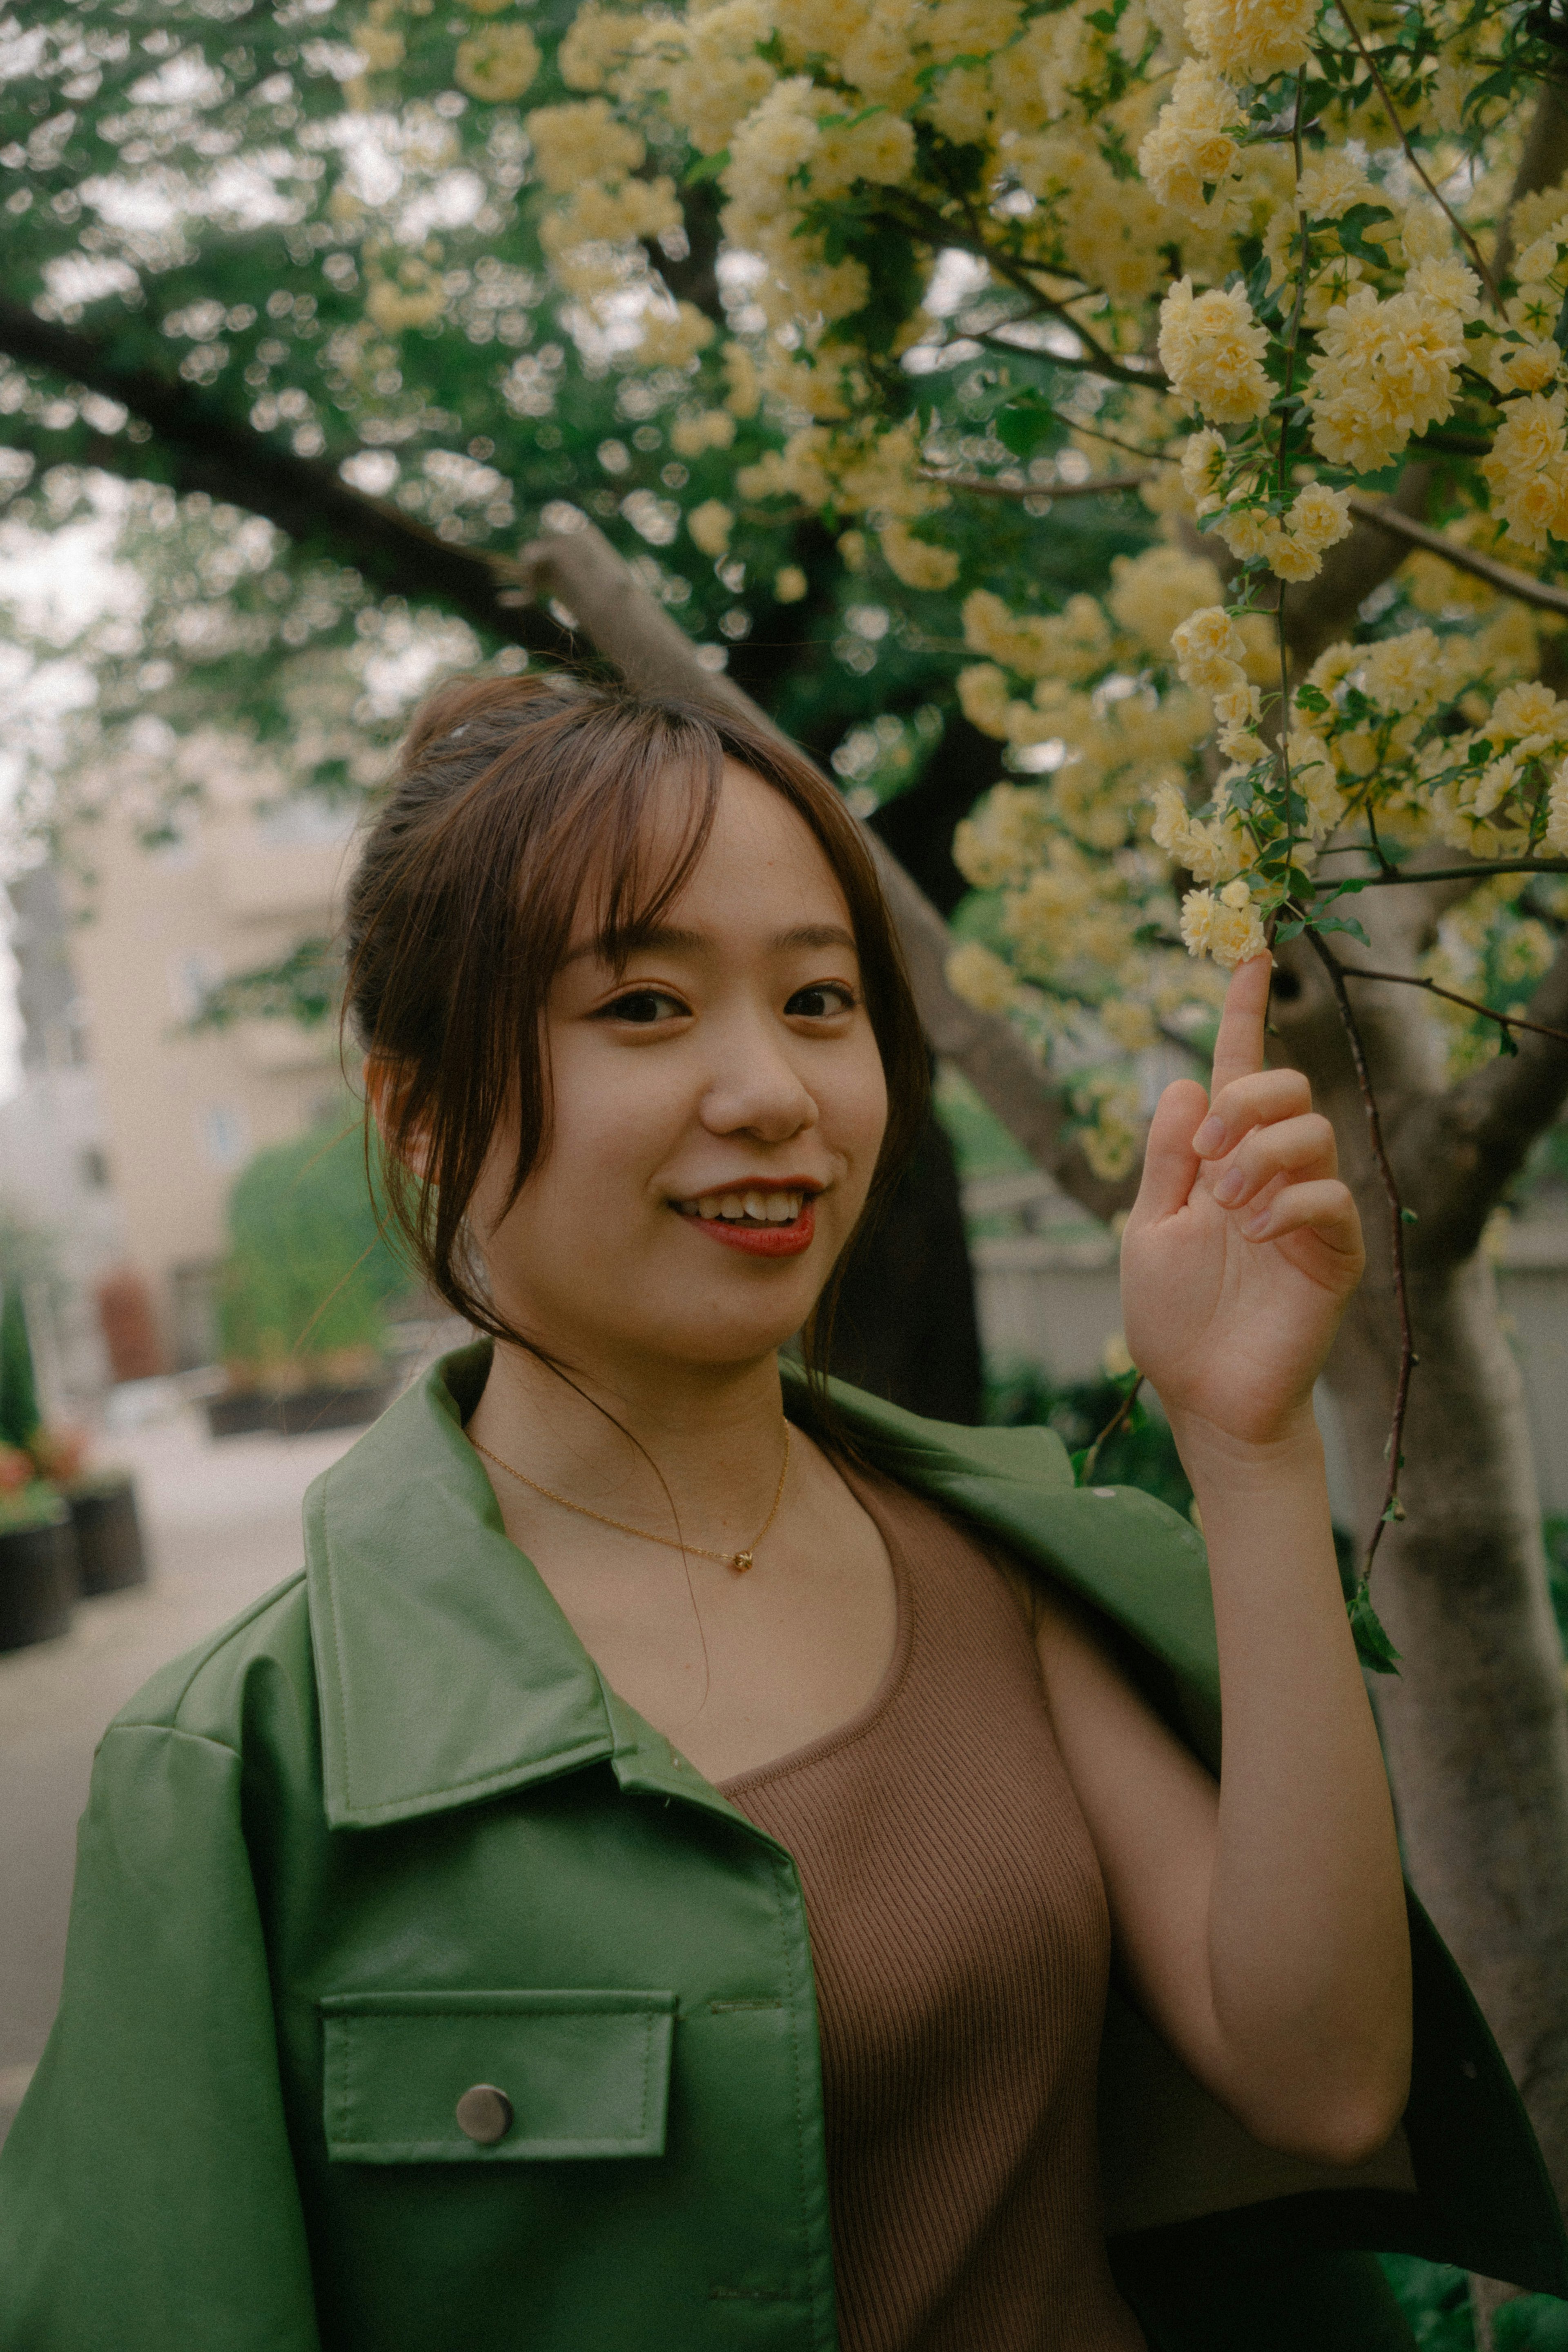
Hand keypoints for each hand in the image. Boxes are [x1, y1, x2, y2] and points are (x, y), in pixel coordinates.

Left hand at [1119, 954, 1364, 1452]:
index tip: (1252, 954)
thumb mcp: (1149, 1227)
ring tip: (1228, 1210)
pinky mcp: (1334, 1251)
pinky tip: (1255, 1236)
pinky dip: (1287, 1203)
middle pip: (1286, 1086)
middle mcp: (1270, 1172)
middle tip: (1208, 1158)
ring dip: (1260, 1157)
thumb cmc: (1173, 1318)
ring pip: (1311, 1132)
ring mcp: (1307, 1209)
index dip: (1243, 1011)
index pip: (1237, 1068)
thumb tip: (1186, 1081)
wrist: (1204, 1395)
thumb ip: (1167, 1158)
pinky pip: (1330, 1195)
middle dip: (1245, 1101)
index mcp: (1221, 1159)